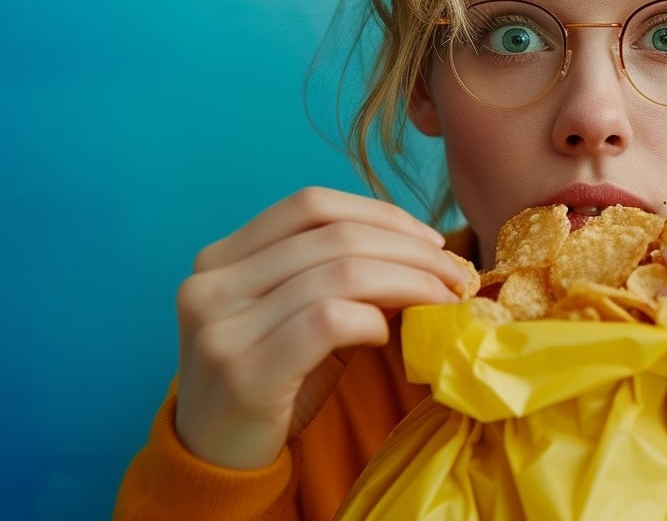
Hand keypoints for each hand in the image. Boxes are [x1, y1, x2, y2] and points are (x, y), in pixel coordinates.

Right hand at [171, 187, 464, 468]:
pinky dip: (371, 320)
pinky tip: (385, 337)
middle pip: (333, 237)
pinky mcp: (242, 372)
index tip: (430, 241)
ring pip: (338, 274)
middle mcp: (211, 283)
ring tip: (442, 302)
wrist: (214, 459)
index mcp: (221, 257)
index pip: (311, 205)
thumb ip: (338, 278)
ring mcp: (220, 326)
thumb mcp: (295, 318)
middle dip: (409, 250)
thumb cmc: (268, 384)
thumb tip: (423, 254)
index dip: (380, 215)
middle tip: (455, 274)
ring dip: (408, 283)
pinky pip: (328, 321)